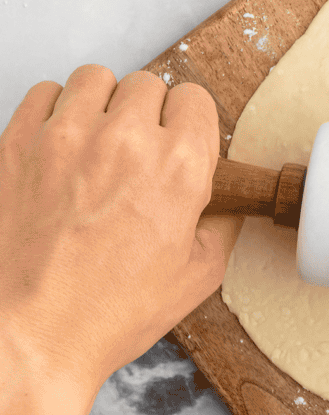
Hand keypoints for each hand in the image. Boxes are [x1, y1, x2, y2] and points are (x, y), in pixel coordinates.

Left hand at [0, 64, 242, 395]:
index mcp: (178, 167)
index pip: (194, 98)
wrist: (32, 336)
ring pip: (95, 78)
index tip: (180, 137)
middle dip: (149, 113)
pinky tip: (62, 142)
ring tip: (99, 139)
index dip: (190, 121)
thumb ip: (222, 226)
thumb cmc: (109, 312)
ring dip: (104, 103)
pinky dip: (56, 109)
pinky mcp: (17, 143)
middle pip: (147, 84)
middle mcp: (125, 140)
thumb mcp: (197, 276)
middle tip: (140, 148)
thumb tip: (223, 203)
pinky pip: (45, 92)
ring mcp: (66, 137)